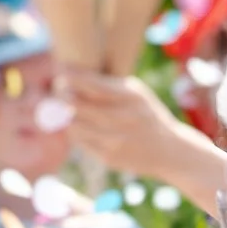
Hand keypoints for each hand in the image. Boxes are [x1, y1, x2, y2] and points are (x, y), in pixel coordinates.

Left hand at [57, 69, 193, 180]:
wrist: (169, 150)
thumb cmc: (144, 115)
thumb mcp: (136, 95)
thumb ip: (109, 86)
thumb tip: (71, 76)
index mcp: (132, 97)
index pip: (95, 85)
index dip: (74, 78)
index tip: (61, 72)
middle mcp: (125, 117)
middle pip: (78, 104)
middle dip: (63, 96)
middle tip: (57, 91)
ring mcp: (116, 138)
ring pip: (74, 123)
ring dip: (65, 115)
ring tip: (63, 109)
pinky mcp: (108, 155)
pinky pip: (79, 140)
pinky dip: (74, 131)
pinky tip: (77, 125)